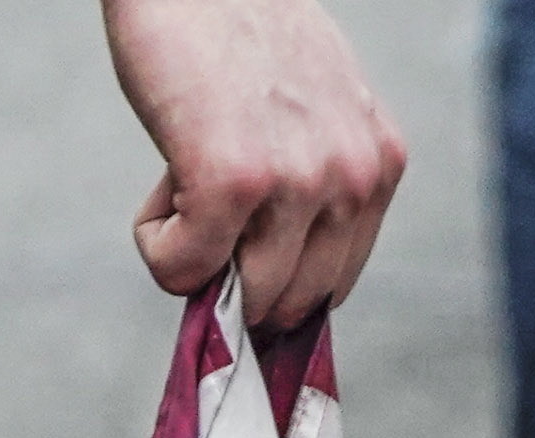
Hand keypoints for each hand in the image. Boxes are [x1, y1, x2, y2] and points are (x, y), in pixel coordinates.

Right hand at [103, 0, 405, 336]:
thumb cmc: (240, 35)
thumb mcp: (315, 112)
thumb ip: (317, 184)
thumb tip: (274, 282)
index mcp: (379, 165)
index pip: (331, 285)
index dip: (273, 282)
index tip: (238, 250)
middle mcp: (352, 177)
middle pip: (286, 305)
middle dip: (231, 276)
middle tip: (204, 205)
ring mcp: (297, 181)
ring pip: (238, 298)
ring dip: (191, 256)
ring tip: (184, 181)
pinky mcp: (233, 180)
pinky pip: (182, 269)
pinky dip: (155, 240)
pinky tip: (162, 178)